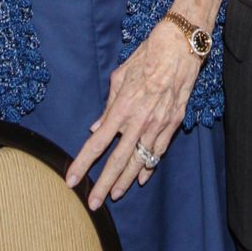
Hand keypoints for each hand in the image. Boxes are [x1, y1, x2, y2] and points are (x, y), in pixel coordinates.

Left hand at [66, 21, 202, 208]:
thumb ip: (108, 106)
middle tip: (93, 203)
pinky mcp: (174, 122)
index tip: (71, 180)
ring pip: (140, 161)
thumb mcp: (120, 76)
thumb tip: (97, 128)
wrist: (180, 47)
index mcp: (122, 108)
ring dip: (126, 180)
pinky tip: (142, 177)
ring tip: (115, 194)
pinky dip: (149, 166)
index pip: (97, 144)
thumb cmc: (147, 56)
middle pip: (118, 161)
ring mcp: (159, 124)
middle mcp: (140, 121)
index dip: (82, 164)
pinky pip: (159, 151)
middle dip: (103, 185)